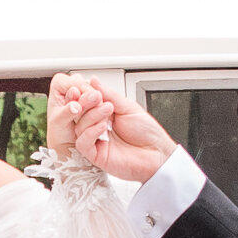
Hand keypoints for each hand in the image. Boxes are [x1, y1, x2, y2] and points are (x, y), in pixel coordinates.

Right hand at [47, 74, 174, 185]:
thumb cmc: (147, 132)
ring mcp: (96, 142)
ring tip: (108, 109)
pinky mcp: (96, 156)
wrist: (158, 154)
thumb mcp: (128, 107)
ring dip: (92, 116)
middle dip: (86, 103)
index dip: (84, 95)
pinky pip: (83, 144)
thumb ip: (110, 95)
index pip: (86, 103)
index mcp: (104, 115)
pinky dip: (90, 132)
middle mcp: (97, 128)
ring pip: (79, 127)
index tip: (89, 87)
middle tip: (96, 97)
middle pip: (79, 114)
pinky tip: (103, 126)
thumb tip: (94, 81)